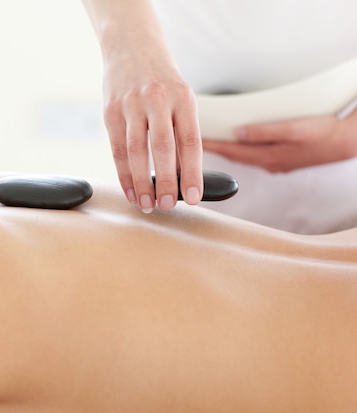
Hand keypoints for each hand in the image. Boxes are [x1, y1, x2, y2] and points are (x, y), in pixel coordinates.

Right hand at [101, 53, 203, 212]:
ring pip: (136, 151)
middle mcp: (158, 99)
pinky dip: (123, 173)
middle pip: (162, 148)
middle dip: (165, 182)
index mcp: (182, 97)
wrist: (130, 45)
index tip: (193, 197)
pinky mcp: (110, 110)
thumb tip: (182, 176)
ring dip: (141, 182)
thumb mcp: (180, 96)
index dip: (192, 172)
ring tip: (147, 204)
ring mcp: (131, 104)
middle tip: (168, 205)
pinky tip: (129, 189)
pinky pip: (116, 148)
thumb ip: (181, 130)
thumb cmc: (160, 79)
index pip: (190, 141)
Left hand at [203, 112, 356, 171]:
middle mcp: (268, 163)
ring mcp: (275, 163)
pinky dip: (242, 149)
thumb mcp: (293, 129)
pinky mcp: (282, 160)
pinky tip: (239, 144)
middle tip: (193, 142)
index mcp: (268, 157)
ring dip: (227, 150)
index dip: (210, 145)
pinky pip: (254, 155)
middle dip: (214, 149)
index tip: (192, 141)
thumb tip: (237, 132)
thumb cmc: (323, 133)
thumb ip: (264, 131)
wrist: (348, 142)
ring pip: (243, 157)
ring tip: (211, 142)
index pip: (230, 151)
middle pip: (233, 156)